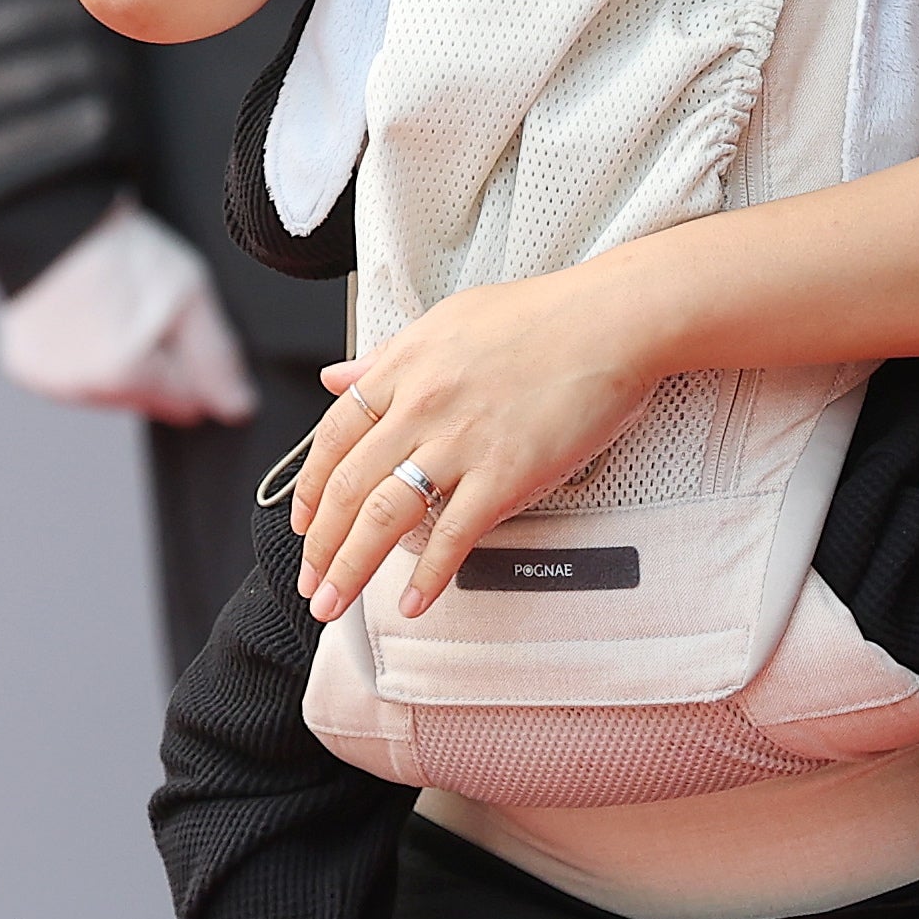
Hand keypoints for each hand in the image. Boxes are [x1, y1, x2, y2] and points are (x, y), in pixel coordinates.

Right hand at [0, 200, 257, 426]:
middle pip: (147, 400)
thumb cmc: (121, 249)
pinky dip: (86, 356)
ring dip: (122, 362)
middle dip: (158, 363)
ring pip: (110, 392)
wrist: (54, 218)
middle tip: (146, 308)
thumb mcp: (189, 295)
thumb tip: (238, 407)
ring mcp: (51, 382)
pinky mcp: (28, 369)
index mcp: (124, 376)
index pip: (186, 403)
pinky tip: (89, 316)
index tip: (181, 325)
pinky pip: (73, 378)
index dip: (195, 366)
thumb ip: (215, 358)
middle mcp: (83, 390)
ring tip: (115, 306)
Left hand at [291, 259, 660, 623]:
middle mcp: (424, 403)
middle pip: (349, 485)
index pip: (334, 434)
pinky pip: (454, 533)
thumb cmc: (545, 315)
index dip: (311, 487)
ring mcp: (462, 440)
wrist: (614, 319)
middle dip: (321, 545)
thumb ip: (389, 354)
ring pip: (385, 515)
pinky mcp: (507, 472)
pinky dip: (429, 574)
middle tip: (310, 582)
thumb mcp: (450, 319)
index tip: (304, 523)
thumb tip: (337, 375)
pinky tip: (414, 602)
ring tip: (334, 603)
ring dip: (351, 569)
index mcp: (407, 365)